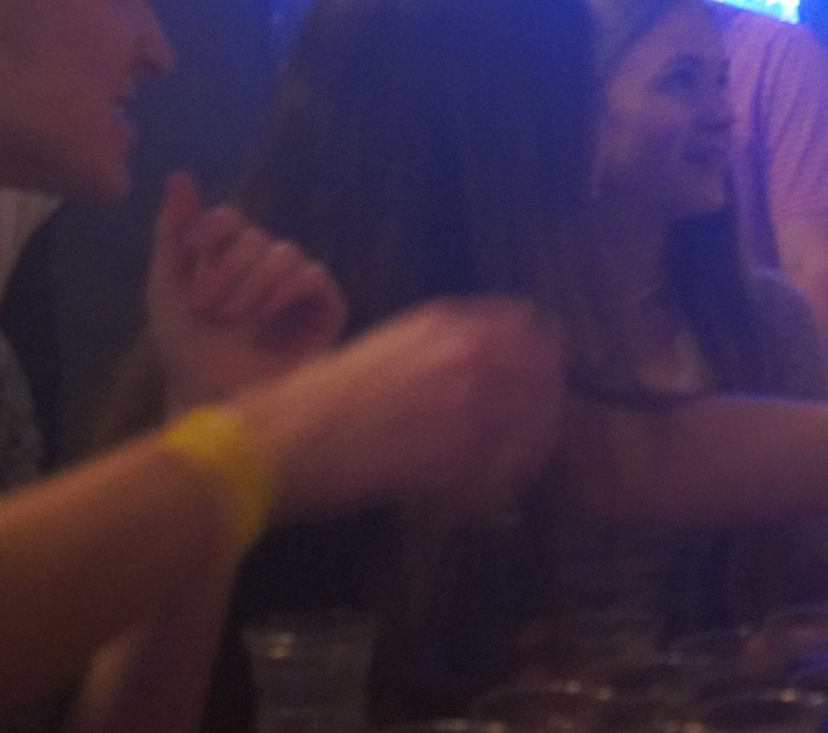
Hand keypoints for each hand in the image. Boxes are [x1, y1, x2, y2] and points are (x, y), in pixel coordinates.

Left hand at [146, 173, 346, 410]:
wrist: (213, 401)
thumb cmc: (187, 353)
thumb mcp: (166, 289)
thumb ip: (171, 234)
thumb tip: (179, 175)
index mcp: (228, 261)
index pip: (232, 218)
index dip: (214, 225)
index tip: (192, 250)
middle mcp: (265, 269)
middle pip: (257, 236)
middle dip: (227, 268)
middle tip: (206, 306)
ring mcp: (297, 289)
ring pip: (285, 252)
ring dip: (253, 282)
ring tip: (235, 318)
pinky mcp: (325, 310)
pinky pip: (313, 275)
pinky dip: (285, 290)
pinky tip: (265, 316)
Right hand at [234, 298, 567, 518]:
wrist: (280, 440)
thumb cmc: (317, 398)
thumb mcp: (387, 348)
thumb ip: (441, 349)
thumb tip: (487, 367)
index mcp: (447, 321)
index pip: (533, 326)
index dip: (542, 359)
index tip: (539, 384)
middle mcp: (467, 350)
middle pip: (547, 377)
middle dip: (541, 414)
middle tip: (521, 446)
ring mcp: (468, 398)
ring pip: (535, 429)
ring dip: (517, 459)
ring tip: (484, 483)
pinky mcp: (459, 452)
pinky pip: (503, 476)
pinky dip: (487, 496)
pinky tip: (458, 506)